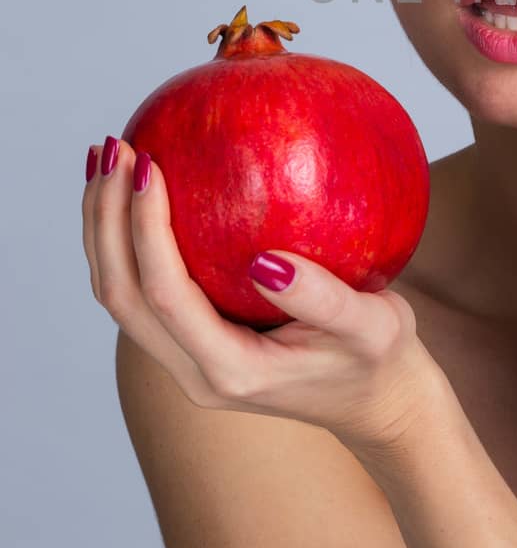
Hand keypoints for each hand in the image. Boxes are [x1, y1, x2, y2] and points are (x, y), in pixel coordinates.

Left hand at [82, 137, 441, 458]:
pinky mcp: (191, 343)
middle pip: (121, 294)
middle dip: (106, 218)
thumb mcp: (375, 327)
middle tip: (116, 146)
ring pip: (119, 293)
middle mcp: (195, 371)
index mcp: (231, 370)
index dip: (145, 229)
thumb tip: (265, 262)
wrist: (375, 402)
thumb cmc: (380, 358)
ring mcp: (186, 361)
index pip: (164, 295)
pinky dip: (125, 238)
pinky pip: (141, 289)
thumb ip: (325, 301)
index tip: (149, 164)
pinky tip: (136, 190)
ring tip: (107, 158)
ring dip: (104, 226)